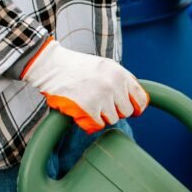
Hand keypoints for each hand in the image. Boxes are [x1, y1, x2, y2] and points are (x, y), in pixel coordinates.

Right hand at [22, 39, 148, 133]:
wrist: (51, 66)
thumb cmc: (78, 67)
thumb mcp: (106, 66)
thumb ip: (122, 81)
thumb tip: (139, 101)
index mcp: (120, 73)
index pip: (141, 98)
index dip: (137, 107)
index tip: (132, 110)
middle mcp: (113, 84)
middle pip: (127, 112)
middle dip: (116, 110)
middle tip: (101, 102)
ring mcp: (101, 96)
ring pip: (113, 119)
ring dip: (101, 115)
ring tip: (89, 102)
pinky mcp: (88, 108)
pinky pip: (98, 125)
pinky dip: (90, 121)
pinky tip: (82, 110)